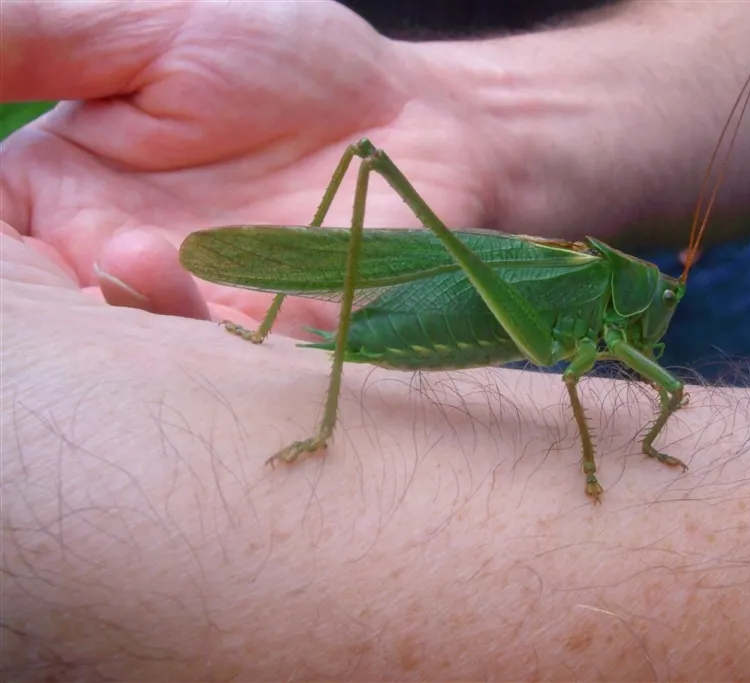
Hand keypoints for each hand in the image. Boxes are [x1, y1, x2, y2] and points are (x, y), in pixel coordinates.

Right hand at [0, 0, 494, 337]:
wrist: (410, 114)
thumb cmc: (285, 57)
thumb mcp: (149, 26)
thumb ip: (37, 39)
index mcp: (55, 196)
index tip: (21, 232)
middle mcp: (109, 270)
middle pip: (40, 325)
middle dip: (43, 312)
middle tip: (112, 245)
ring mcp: (189, 317)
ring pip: (124, 360)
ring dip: (131, 315)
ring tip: (152, 252)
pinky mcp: (266, 348)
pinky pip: (220, 375)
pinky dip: (206, 347)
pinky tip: (218, 301)